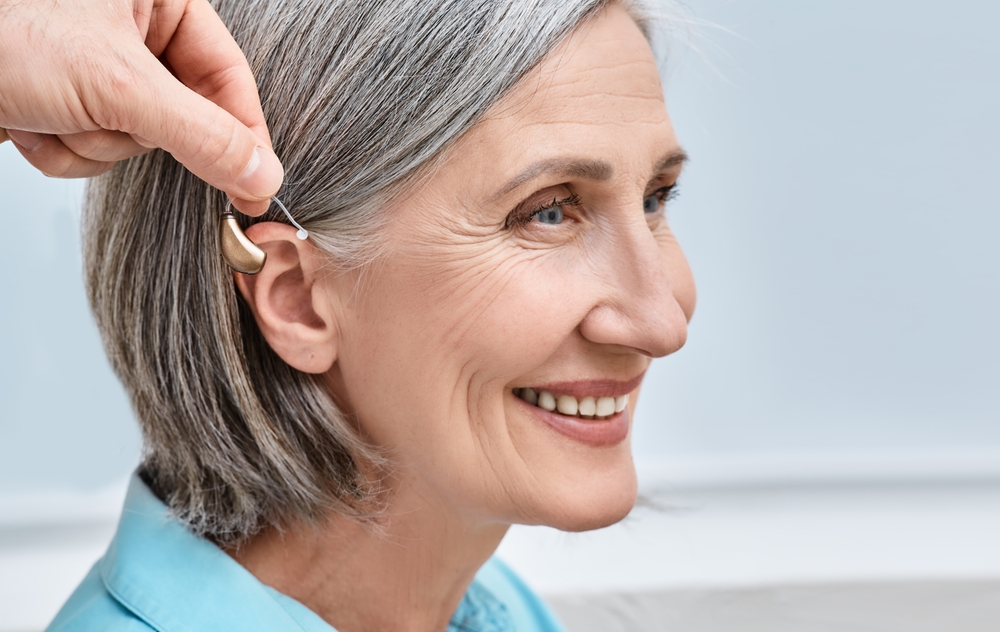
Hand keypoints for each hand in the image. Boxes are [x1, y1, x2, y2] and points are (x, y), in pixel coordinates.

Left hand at [0, 0, 280, 214]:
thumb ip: (202, 134)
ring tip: (50, 109)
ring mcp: (95, 65)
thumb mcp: (117, 84)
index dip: (245, 137)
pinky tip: (29, 120)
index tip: (259, 189)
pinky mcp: (64, 98)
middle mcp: (131, 26)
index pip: (229, 77)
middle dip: (133, 131)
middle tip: (101, 115)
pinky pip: (93, 147)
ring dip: (91, 142)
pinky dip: (62, 149)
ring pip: (133, 139)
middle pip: (181, 116)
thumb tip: (262, 174)